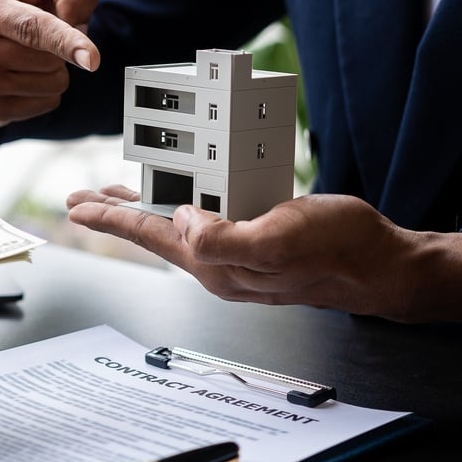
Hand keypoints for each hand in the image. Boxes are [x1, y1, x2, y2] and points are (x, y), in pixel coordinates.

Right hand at [0, 0, 100, 125]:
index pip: (30, 28)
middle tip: (42, 34)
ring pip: (49, 87)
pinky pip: (42, 106)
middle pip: (48, 62)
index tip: (93, 60)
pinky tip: (22, 73)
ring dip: (55, 70)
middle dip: (61, 49)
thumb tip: (80, 34)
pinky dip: (45, 90)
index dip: (64, 42)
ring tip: (30, 52)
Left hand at [66, 186, 461, 326]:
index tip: (77, 205)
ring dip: (146, 208)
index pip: (150, 235)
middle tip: (82, 199)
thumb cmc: (340, 251)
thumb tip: (184, 222)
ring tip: (118, 195)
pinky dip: (185, 205)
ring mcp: (239, 255)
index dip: (111, 216)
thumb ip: (228, 238)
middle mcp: (221, 263)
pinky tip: (185, 197)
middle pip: (154, 233)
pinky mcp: (258, 242)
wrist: (384, 266)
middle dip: (116, 213)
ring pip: (177, 227)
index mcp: (217, 263)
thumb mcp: (281, 238)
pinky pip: (208, 220)